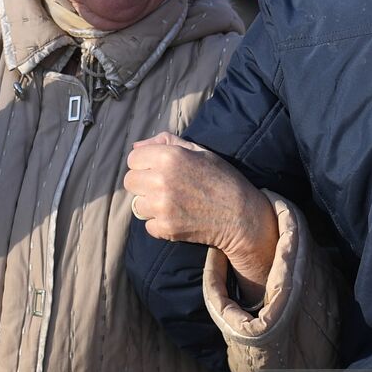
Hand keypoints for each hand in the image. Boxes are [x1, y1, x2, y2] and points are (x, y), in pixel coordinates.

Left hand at [125, 131, 278, 304]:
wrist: (242, 215)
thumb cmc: (222, 179)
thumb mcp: (199, 151)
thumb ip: (166, 142)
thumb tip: (136, 147)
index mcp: (169, 156)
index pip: (133, 160)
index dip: (144, 164)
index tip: (157, 170)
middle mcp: (161, 180)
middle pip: (130, 182)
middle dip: (143, 184)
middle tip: (164, 187)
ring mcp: (162, 206)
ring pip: (137, 204)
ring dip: (150, 205)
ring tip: (173, 203)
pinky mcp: (166, 228)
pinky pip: (148, 225)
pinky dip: (159, 224)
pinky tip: (178, 218)